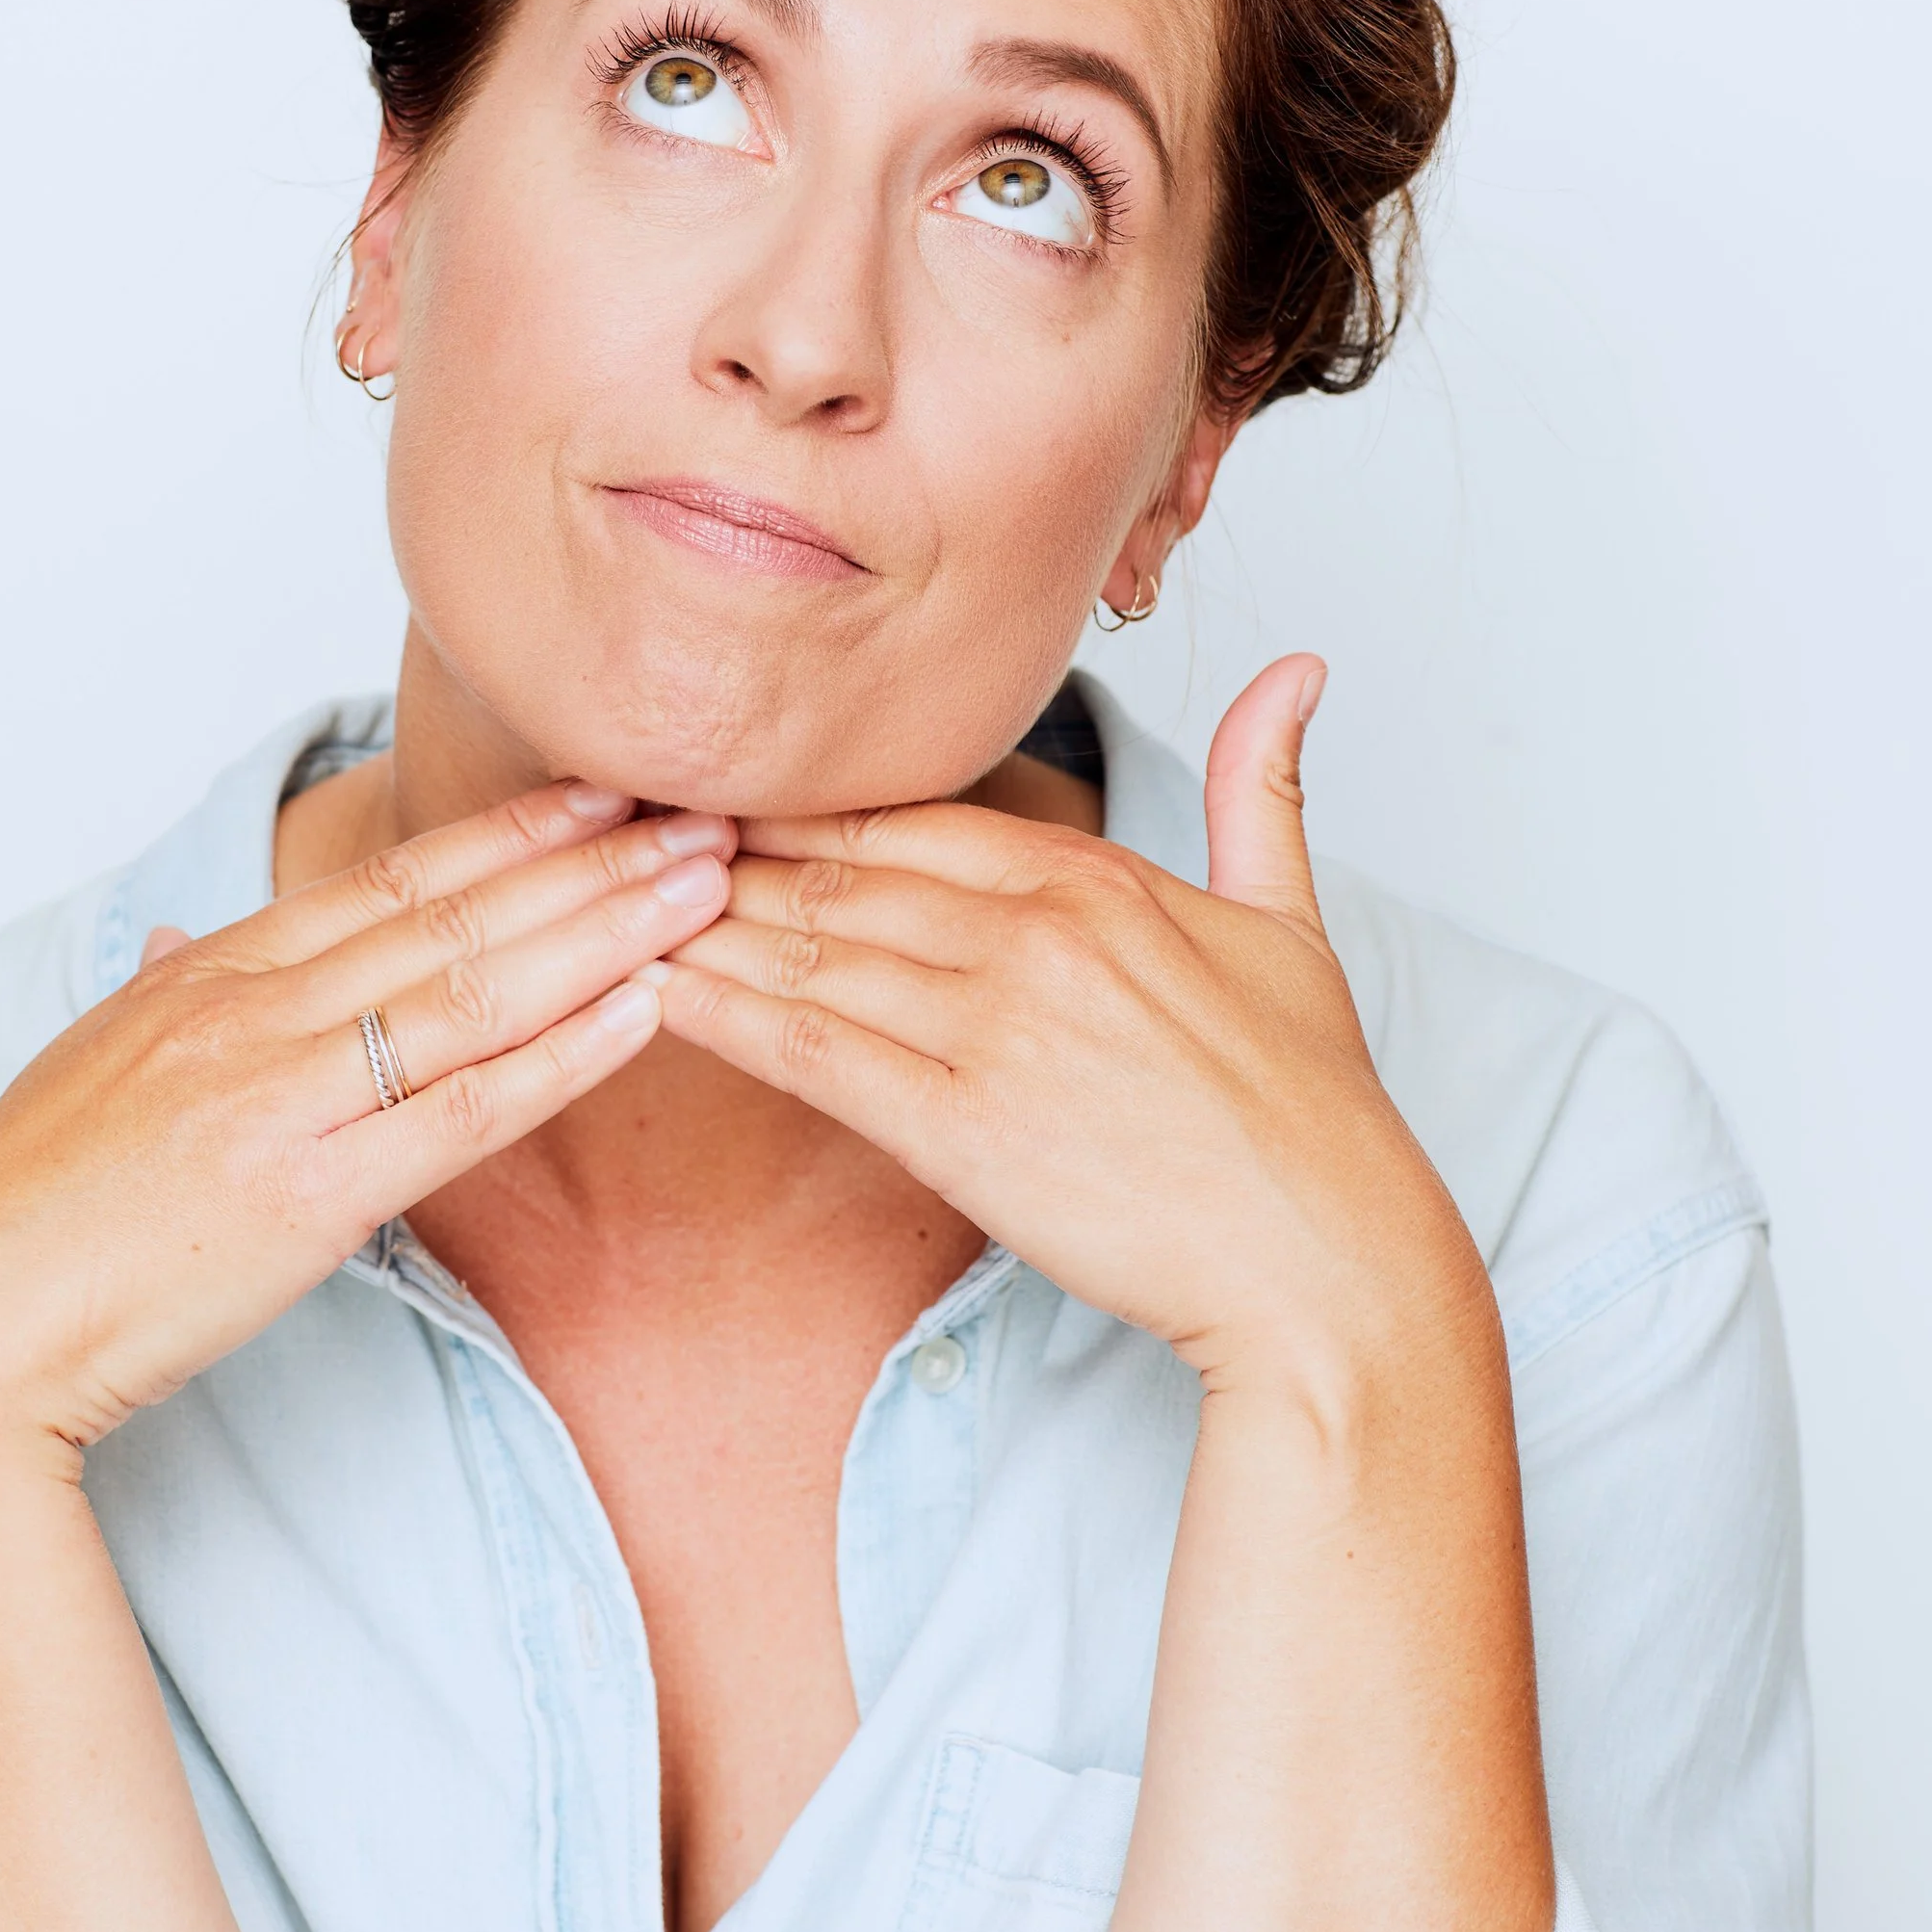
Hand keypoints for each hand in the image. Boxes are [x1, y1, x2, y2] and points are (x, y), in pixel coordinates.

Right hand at [0, 780, 735, 1459]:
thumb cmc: (23, 1213)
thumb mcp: (92, 1069)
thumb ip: (160, 994)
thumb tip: (180, 941)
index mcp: (208, 973)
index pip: (389, 879)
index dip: (511, 831)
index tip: (607, 790)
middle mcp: (253, 1009)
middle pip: (454, 911)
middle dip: (593, 859)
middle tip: (711, 810)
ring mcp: (281, 1093)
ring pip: (476, 986)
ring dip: (607, 929)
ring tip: (708, 883)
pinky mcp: (307, 1193)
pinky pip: (464, 1108)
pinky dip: (564, 1052)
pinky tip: (646, 1009)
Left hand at [656, 658, 1483, 1393]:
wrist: (1325, 1261)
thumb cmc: (1312, 1109)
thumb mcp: (1295, 921)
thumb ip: (1265, 788)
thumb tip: (1296, 669)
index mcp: (1097, 879)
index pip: (915, 819)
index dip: (810, 808)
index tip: (725, 790)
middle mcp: (1035, 935)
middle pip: (843, 873)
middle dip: (727, 850)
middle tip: (622, 826)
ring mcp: (995, 1028)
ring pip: (812, 951)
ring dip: (703, 924)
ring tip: (606, 899)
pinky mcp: (963, 1127)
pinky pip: (813, 1053)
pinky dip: (727, 1016)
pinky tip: (655, 991)